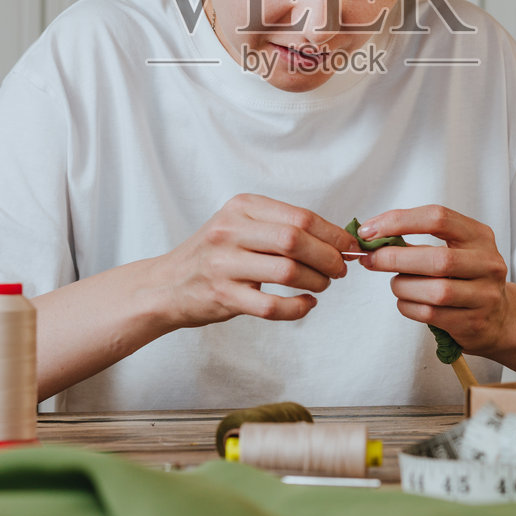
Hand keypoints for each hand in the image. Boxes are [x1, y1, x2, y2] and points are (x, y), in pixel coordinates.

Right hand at [155, 193, 359, 328]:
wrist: (166, 285)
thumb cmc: (214, 255)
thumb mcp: (240, 226)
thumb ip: (281, 226)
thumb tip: (337, 238)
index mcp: (241, 208)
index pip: (300, 217)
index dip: (332, 234)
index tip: (350, 247)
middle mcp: (230, 231)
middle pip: (295, 240)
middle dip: (328, 257)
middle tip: (340, 270)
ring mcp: (224, 264)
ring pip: (287, 271)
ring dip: (316, 281)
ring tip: (322, 285)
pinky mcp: (223, 296)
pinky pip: (272, 306)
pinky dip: (298, 307)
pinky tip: (306, 304)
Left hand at [357, 205, 510, 352]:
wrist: (499, 318)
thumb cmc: (465, 277)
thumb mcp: (454, 249)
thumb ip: (419, 240)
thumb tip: (372, 236)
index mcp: (479, 235)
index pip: (438, 218)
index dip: (400, 221)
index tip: (370, 230)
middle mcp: (488, 263)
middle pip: (437, 258)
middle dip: (395, 258)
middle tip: (370, 259)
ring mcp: (485, 295)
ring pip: (435, 291)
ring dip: (403, 286)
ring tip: (396, 284)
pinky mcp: (474, 322)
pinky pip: (431, 314)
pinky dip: (408, 306)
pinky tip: (407, 301)